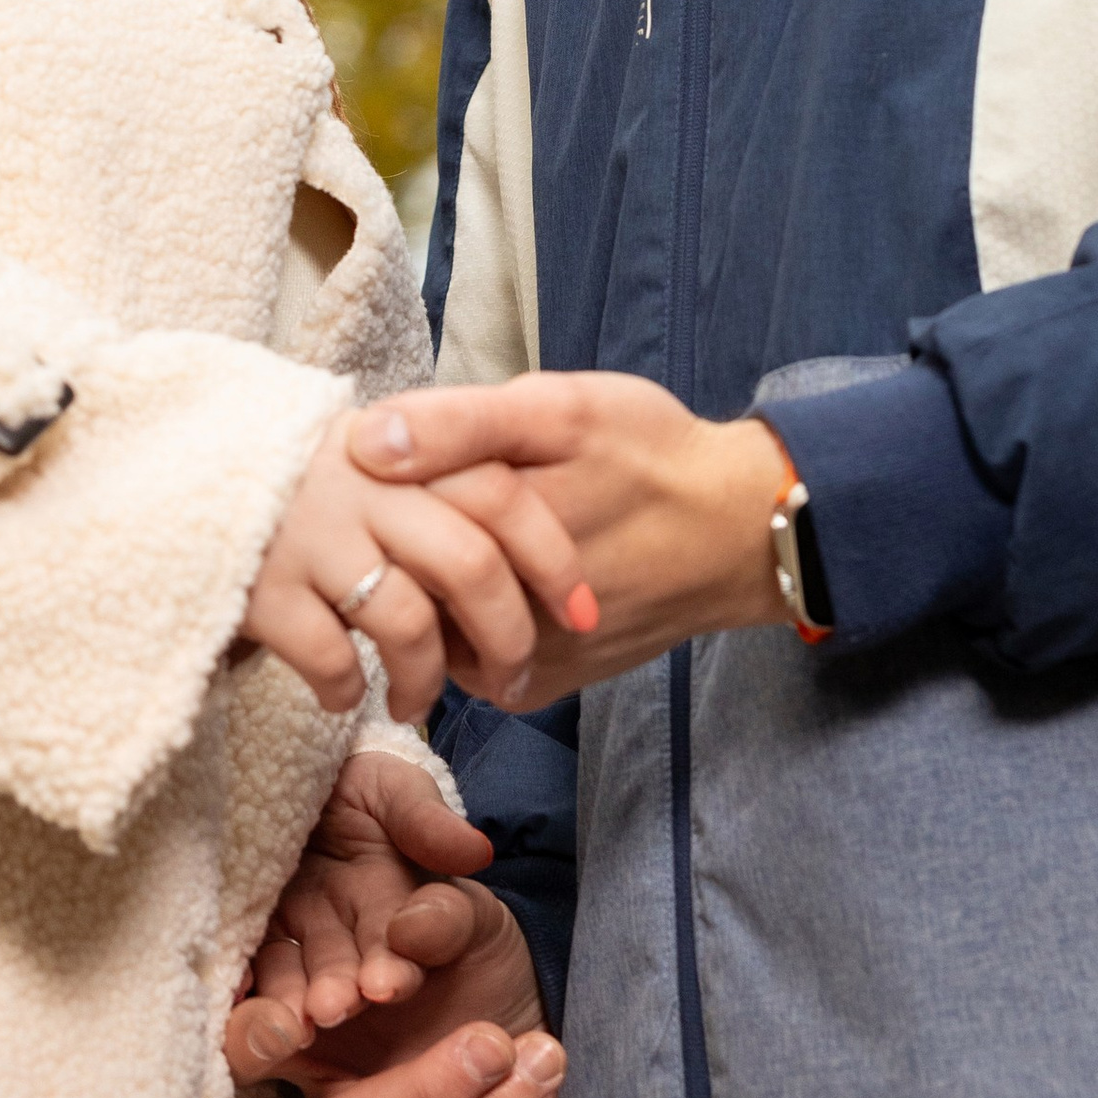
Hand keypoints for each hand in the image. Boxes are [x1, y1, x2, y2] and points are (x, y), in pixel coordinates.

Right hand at [227, 751, 558, 1097]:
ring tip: (538, 1053)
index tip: (307, 1014)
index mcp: (312, 1024)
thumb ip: (435, 911)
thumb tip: (410, 934)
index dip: (261, 1039)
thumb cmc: (469, 942)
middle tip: (489, 1040)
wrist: (532, 987)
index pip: (252, 1048)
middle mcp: (337, 1096)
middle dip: (421, 1090)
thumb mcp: (462, 909)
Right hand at [240, 408, 598, 725]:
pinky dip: (346, 688)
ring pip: (406, 620)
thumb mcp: (366, 462)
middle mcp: (360, 485)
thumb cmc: (292, 482)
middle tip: (510, 683)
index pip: (501, 494)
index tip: (584, 615)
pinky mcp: (260, 587)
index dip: (553, 559)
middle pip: (469, 562)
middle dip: (505, 636)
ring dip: (426, 679)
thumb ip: (431, 481)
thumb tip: (517, 541)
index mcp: (398, 449)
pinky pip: (331, 657)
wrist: (170, 471)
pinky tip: (343, 694)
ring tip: (417, 702)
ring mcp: (309, 534)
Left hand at [349, 373, 785, 700]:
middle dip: (407, 526)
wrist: (734, 535)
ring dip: (431, 574)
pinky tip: (495, 571)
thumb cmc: (648, 454)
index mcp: (490, 530)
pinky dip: (461, 614)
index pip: (383, 512)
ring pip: (426, 618)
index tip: (400, 444)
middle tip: (450, 485)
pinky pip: (462, 654)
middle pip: (399, 572)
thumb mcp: (563, 410)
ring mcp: (512, 661)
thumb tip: (363, 442)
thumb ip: (460, 424)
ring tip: (469, 526)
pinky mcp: (532, 687)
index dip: (385, 472)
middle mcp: (493, 614)